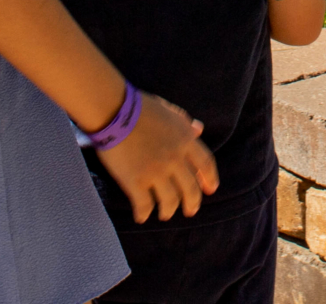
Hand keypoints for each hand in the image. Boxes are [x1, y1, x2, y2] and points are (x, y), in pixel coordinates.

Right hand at [99, 96, 218, 222]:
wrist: (115, 111)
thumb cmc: (140, 108)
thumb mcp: (169, 111)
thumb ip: (185, 123)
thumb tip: (198, 129)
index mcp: (185, 140)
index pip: (206, 164)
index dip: (210, 179)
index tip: (210, 190)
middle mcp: (175, 158)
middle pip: (191, 188)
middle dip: (192, 203)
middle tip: (190, 211)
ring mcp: (156, 171)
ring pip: (170, 201)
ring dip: (168, 211)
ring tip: (165, 214)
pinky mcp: (136, 181)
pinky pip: (144, 205)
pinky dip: (144, 214)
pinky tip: (141, 217)